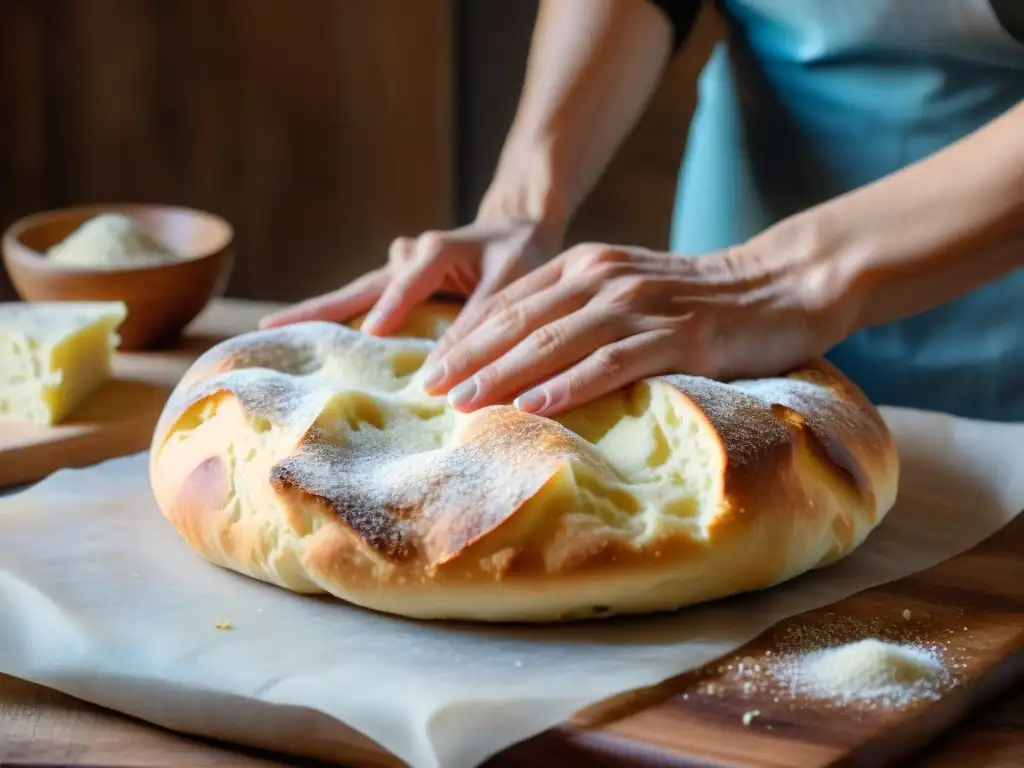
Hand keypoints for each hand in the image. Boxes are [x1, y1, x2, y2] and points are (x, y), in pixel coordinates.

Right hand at [259, 218, 563, 334]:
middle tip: (266, 331)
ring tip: (279, 339)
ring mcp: (397, 269)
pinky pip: (367, 303)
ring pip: (356, 296)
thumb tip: (445, 366)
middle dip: (314, 311)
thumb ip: (480, 318)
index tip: (368, 336)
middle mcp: (407, 258)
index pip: (404, 286)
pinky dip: (346, 321)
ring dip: (323, 317)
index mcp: (434, 252)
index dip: (388, 311)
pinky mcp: (399, 283)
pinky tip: (321, 345)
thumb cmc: (520, 253)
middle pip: (356, 290)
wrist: (517, 227)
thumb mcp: (510, 281)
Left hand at [418, 241, 850, 416]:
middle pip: (522, 320)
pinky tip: (538, 405)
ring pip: (558, 340)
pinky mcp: (680, 335)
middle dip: (470, 357)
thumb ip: (579, 310)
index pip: (510, 302)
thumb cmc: (698, 299)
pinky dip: (572, 383)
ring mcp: (642, 305)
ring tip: (466, 402)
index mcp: (587, 265)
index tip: (431, 369)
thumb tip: (523, 357)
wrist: (782, 284)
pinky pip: (614, 361)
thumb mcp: (627, 291)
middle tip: (429, 390)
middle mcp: (605, 277)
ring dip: (506, 373)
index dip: (466, 337)